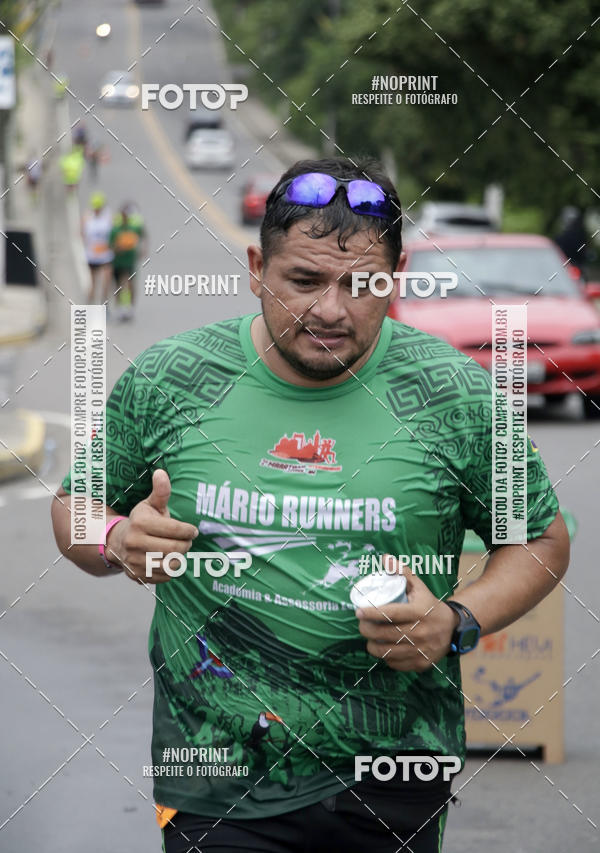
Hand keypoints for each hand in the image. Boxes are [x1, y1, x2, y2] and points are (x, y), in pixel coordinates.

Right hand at [106, 469, 198, 584]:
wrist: (117, 542)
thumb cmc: (140, 521)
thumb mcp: (150, 504)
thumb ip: (161, 491)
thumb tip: (161, 472)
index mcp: (140, 523)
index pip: (174, 530)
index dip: (188, 531)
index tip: (193, 531)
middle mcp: (134, 543)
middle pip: (174, 549)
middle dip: (186, 544)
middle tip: (187, 541)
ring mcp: (134, 561)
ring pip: (171, 564)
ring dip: (180, 558)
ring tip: (178, 550)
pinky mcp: (137, 576)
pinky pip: (164, 577)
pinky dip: (171, 569)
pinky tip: (168, 560)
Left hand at [356, 555, 458, 671]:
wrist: (453, 629)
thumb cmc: (430, 605)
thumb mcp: (419, 587)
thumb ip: (402, 572)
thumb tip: (385, 558)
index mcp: (419, 612)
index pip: (390, 614)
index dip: (371, 613)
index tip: (358, 611)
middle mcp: (421, 632)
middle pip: (385, 634)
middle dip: (367, 630)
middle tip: (361, 625)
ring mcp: (421, 650)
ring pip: (387, 652)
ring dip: (372, 646)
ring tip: (369, 638)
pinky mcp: (421, 664)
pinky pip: (395, 664)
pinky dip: (386, 658)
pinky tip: (383, 649)